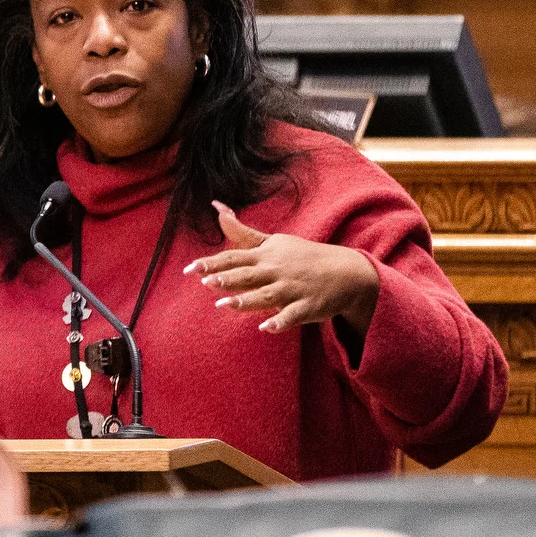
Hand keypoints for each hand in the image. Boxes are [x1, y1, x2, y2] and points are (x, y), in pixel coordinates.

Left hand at [182, 201, 379, 334]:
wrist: (346, 271)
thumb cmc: (302, 257)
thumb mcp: (273, 242)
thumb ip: (242, 232)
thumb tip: (217, 208)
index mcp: (266, 256)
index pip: (234, 258)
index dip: (212, 263)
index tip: (189, 269)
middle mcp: (276, 271)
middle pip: (248, 275)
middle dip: (227, 278)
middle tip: (205, 282)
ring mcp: (292, 289)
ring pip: (267, 295)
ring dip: (247, 300)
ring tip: (225, 305)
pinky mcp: (306, 307)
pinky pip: (291, 315)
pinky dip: (279, 321)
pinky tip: (265, 327)